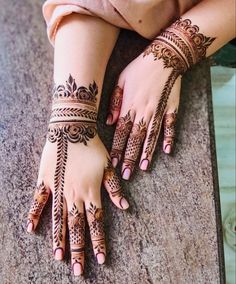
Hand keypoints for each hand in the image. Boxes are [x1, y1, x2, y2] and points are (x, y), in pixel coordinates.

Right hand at [26, 75, 128, 275]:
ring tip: (59, 258)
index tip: (101, 259)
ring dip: (59, 239)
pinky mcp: (45, 180)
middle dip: (78, 249)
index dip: (99, 241)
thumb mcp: (108, 165)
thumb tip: (125, 207)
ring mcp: (58, 188)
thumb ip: (114, 188)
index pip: (96, 222)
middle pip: (76, 226)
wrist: (72, 127)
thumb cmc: (92, 146)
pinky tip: (31, 229)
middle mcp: (74, 193)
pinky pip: (38, 200)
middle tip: (78, 270)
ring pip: (58, 218)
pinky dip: (34, 214)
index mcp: (91, 190)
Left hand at [106, 53, 180, 179]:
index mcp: (129, 106)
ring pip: (151, 136)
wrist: (163, 56)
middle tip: (126, 174)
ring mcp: (158, 111)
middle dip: (129, 158)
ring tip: (143, 168)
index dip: (117, 149)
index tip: (113, 163)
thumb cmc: (139, 68)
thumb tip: (110, 121)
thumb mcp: (120, 80)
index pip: (121, 133)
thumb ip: (114, 102)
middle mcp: (143, 112)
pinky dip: (169, 138)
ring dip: (146, 153)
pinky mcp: (171, 109)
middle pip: (135, 139)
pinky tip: (167, 151)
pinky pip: (170, 126)